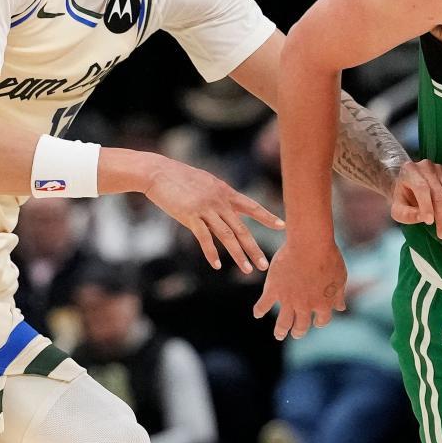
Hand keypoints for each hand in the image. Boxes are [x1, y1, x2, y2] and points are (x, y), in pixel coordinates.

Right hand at [144, 158, 282, 272]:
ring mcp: (205, 209)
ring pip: (227, 236)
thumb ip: (221, 197)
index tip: (283, 226)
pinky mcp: (190, 216)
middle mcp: (219, 201)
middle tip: (265, 265)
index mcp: (226, 192)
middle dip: (254, 248)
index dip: (267, 217)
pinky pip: (204, 238)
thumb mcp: (207, 183)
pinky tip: (216, 265)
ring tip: (247, 270)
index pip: (251, 206)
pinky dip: (211, 252)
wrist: (159, 172)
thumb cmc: (181, 178)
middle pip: (241, 228)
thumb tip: (232, 209)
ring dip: (238, 255)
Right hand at [253, 239, 346, 339]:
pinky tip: (257, 314)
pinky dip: (260, 310)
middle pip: (301, 325)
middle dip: (298, 332)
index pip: (322, 320)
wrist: (309, 244)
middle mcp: (306, 306)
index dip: (319, 322)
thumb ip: (339, 295)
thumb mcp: (340, 276)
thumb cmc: (328, 257)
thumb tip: (341, 308)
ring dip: (281, 330)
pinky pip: (264, 305)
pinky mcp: (274, 289)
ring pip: (283, 322)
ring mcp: (289, 299)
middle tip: (295, 334)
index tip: (316, 322)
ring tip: (279, 335)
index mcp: (323, 303)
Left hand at [390, 159, 441, 238]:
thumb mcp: (397, 208)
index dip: (426, 206)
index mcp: (410, 171)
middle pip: (439, 193)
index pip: (422, 188)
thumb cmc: (402, 198)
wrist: (408, 183)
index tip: (429, 223)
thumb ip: (406, 214)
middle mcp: (427, 167)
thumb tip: (423, 218)